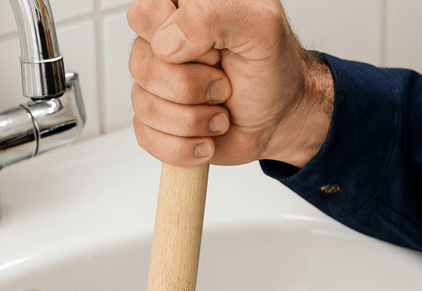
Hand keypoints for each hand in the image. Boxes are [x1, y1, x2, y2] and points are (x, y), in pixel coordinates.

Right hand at [127, 0, 333, 167]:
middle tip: (224, 84)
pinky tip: (208, 137)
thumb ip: (214, 14)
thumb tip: (167, 43)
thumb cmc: (272, 71)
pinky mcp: (155, 123)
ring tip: (221, 113)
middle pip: (141, 66)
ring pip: (145, 106)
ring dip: (194, 120)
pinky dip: (186, 146)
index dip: (175, 38)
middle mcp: (161, 46)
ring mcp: (155, 86)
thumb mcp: (262, 27)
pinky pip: (148, 139)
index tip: (214, 50)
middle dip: (193, 86)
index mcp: (180, 12)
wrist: (280, 119)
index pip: (143, 14)